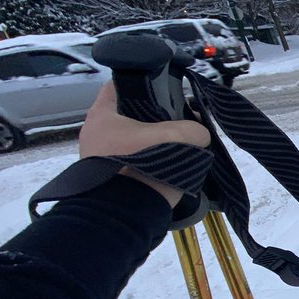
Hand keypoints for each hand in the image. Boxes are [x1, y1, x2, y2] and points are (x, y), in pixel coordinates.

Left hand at [79, 83, 210, 206]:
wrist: (125, 215)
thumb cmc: (142, 167)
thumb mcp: (176, 139)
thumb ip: (194, 129)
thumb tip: (201, 133)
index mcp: (102, 115)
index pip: (120, 85)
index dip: (144, 83)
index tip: (166, 89)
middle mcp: (96, 133)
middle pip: (131, 113)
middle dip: (156, 116)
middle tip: (180, 120)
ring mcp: (101, 156)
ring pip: (135, 138)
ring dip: (155, 141)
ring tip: (180, 144)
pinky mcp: (111, 177)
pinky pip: (135, 159)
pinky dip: (151, 159)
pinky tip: (169, 164)